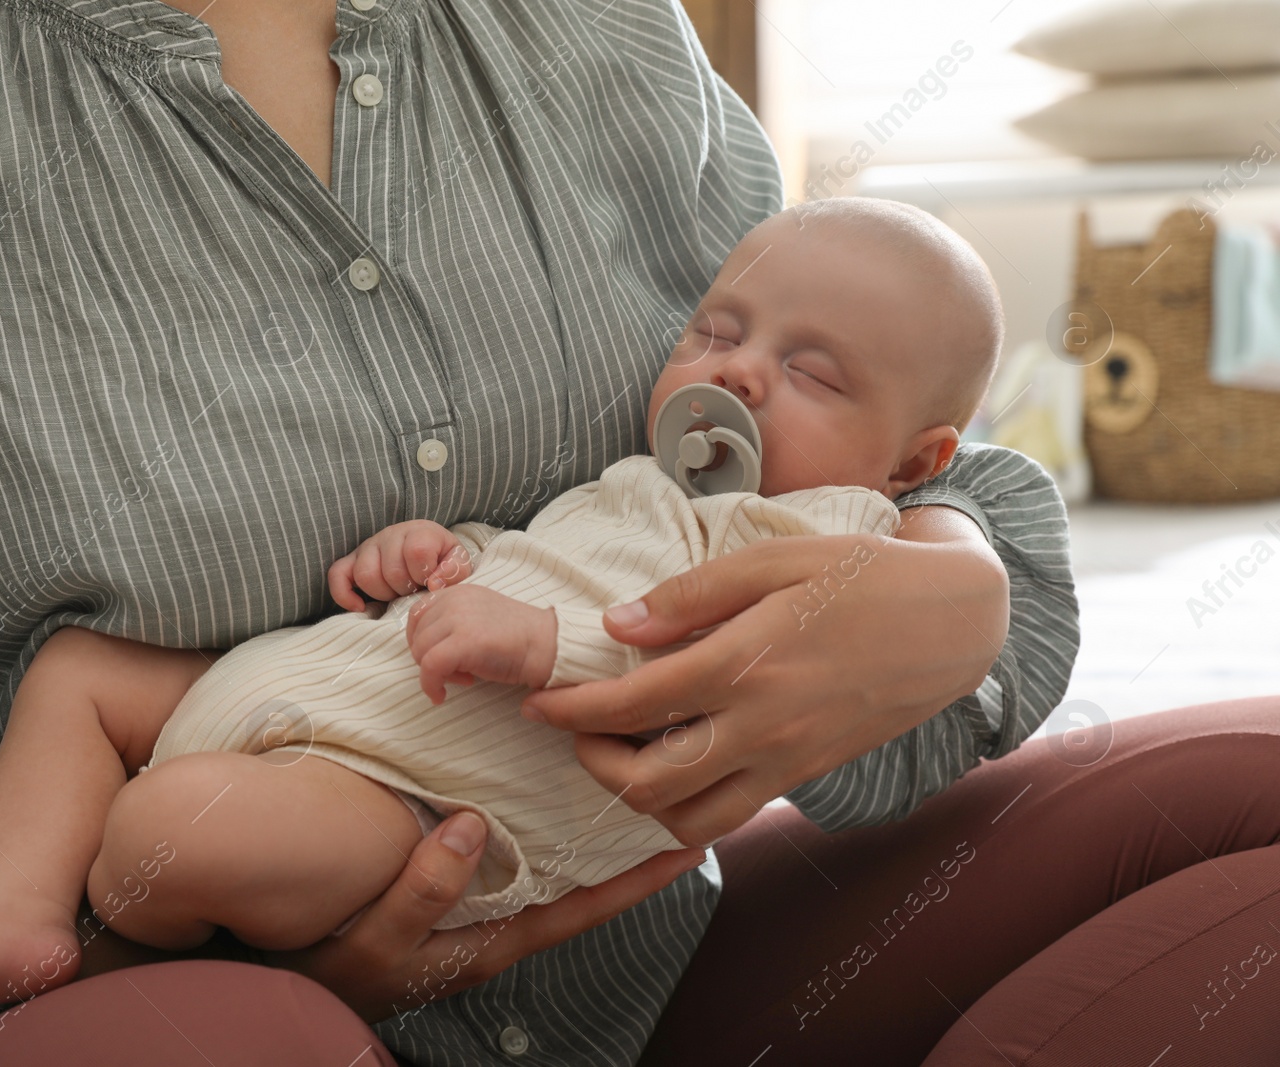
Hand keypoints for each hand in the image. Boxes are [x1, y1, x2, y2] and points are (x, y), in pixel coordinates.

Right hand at [261, 811, 705, 1023]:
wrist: (288, 976)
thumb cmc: (332, 967)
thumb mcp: (374, 944)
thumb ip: (423, 890)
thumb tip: (475, 825)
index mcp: (492, 941)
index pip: (581, 908)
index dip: (637, 880)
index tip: (688, 845)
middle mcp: (495, 923)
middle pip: (578, 885)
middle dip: (626, 849)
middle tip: (674, 799)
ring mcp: (474, 907)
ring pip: (547, 865)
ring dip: (587, 832)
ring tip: (626, 788)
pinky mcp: (449, 886)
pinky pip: (510, 851)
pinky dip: (537, 822)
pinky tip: (542, 792)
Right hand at [328, 520, 473, 611]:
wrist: (429, 554)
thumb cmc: (442, 562)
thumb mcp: (458, 564)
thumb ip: (455, 572)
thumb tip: (434, 584)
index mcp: (419, 531)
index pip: (416, 552)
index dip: (424, 574)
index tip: (430, 582)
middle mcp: (391, 534)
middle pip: (390, 569)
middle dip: (405, 589)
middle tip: (414, 590)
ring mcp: (369, 547)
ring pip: (365, 575)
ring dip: (382, 593)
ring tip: (396, 595)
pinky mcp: (352, 561)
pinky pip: (337, 575)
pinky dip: (345, 595)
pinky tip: (361, 607)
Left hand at [404, 585, 556, 703]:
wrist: (548, 645)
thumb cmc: (518, 639)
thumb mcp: (480, 618)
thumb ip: (453, 622)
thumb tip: (425, 645)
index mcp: (458, 592)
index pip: (418, 615)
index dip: (421, 642)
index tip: (439, 657)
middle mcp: (455, 600)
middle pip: (417, 636)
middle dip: (428, 659)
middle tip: (456, 671)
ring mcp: (459, 619)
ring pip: (420, 652)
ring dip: (434, 673)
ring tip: (463, 678)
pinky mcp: (464, 642)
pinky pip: (429, 667)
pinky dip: (430, 686)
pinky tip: (442, 696)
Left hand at [519, 507, 1009, 846]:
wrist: (953, 623)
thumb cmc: (862, 575)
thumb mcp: (774, 559)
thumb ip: (691, 595)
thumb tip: (618, 625)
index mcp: (747, 663)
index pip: (634, 704)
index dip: (572, 709)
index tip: (538, 701)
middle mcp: (764, 726)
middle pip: (650, 782)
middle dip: (592, 761)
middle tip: (572, 727)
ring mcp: (787, 761)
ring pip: (689, 821)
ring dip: (637, 797)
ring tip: (619, 752)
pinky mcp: (803, 776)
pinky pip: (730, 817)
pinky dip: (685, 810)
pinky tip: (672, 766)